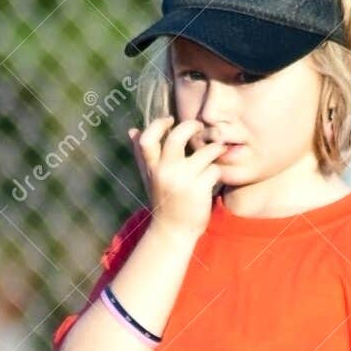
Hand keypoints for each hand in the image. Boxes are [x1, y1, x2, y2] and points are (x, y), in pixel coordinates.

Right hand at [128, 116, 222, 237]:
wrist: (174, 231)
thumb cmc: (164, 201)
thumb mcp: (149, 178)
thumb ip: (143, 154)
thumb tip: (132, 130)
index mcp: (151, 168)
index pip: (147, 139)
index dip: (158, 124)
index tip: (169, 119)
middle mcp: (165, 172)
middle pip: (176, 137)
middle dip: (190, 126)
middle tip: (200, 126)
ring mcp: (182, 181)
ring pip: (203, 152)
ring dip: (214, 149)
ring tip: (218, 148)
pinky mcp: (199, 191)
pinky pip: (214, 170)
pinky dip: (217, 171)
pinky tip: (217, 174)